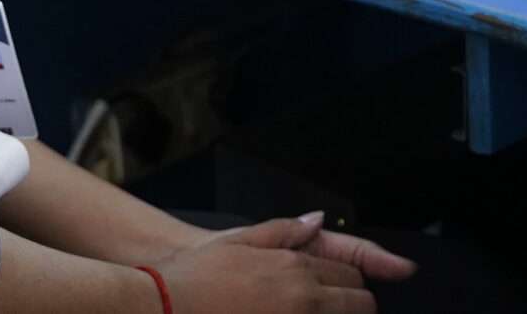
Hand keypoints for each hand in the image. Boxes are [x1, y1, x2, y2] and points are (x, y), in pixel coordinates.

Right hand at [151, 214, 414, 313]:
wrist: (167, 306)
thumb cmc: (199, 276)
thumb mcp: (241, 241)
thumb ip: (285, 232)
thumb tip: (318, 221)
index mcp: (296, 268)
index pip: (351, 276)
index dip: (350, 284)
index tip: (342, 290)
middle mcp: (303, 299)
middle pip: (359, 305)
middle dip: (354, 305)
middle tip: (337, 307)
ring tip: (316, 311)